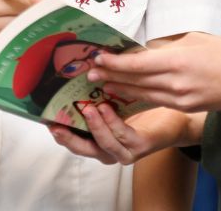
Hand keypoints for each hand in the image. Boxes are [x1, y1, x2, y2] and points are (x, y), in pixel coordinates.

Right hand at [48, 106, 199, 165]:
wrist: (176, 118)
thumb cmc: (143, 108)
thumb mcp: (116, 100)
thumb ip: (97, 93)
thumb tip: (81, 69)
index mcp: (100, 139)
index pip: (74, 139)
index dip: (59, 131)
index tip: (45, 120)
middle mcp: (109, 149)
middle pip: (83, 149)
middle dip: (68, 138)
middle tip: (55, 124)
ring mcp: (124, 151)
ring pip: (103, 145)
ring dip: (94, 127)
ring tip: (87, 109)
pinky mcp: (139, 147)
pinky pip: (122, 136)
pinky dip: (112, 123)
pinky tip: (106, 108)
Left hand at [88, 33, 220, 118]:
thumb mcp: (195, 40)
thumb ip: (168, 47)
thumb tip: (146, 50)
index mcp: (177, 62)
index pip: (137, 64)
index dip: (115, 63)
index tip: (98, 59)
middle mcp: (175, 83)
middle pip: (135, 81)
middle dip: (111, 77)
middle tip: (90, 73)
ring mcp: (180, 99)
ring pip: (143, 94)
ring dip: (121, 89)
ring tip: (103, 84)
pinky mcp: (185, 107)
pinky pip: (156, 101)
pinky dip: (139, 96)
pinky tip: (127, 93)